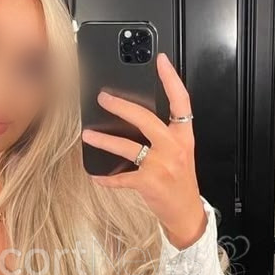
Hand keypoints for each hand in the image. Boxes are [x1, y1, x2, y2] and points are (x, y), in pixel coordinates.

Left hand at [81, 52, 206, 249]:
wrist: (187, 212)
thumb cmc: (181, 181)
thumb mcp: (180, 153)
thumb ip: (164, 135)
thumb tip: (134, 118)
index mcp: (183, 136)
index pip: (180, 101)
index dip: (171, 79)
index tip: (160, 61)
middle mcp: (173, 147)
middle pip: (145, 118)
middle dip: (121, 106)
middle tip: (103, 98)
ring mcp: (161, 165)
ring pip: (127, 146)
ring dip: (103, 141)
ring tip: (88, 135)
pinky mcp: (148, 183)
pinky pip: (121, 178)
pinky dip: (106, 178)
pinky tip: (96, 175)